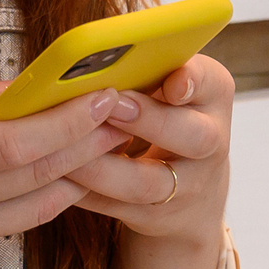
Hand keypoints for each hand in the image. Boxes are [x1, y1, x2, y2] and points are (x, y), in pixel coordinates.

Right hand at [0, 72, 136, 268]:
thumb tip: (12, 91)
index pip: (16, 143)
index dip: (68, 122)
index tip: (104, 97)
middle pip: (39, 174)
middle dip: (92, 143)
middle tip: (128, 115)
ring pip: (37, 206)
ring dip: (79, 173)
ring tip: (110, 143)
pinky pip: (12, 225)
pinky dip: (38, 198)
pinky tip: (58, 175)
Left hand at [64, 55, 232, 247]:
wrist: (191, 189)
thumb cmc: (168, 117)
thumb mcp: (172, 87)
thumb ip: (146, 69)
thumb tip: (89, 52)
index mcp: (213, 97)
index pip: (212, 83)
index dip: (192, 81)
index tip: (172, 82)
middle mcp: (210, 143)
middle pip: (193, 136)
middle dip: (149, 121)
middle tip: (110, 106)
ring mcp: (186, 187)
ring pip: (147, 183)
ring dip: (103, 166)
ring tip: (65, 148)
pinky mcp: (154, 216)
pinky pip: (115, 207)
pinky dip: (83, 192)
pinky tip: (55, 176)